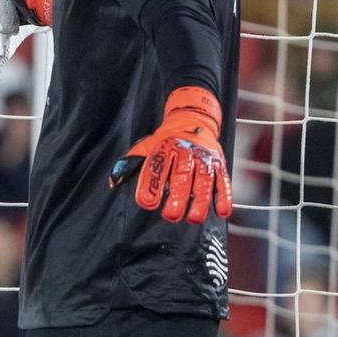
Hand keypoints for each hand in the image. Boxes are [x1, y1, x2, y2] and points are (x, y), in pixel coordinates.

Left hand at [110, 86, 232, 223]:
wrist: (194, 118)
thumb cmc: (166, 140)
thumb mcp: (147, 146)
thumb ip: (130, 163)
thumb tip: (113, 181)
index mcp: (165, 147)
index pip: (157, 167)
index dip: (151, 185)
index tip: (146, 203)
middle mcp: (185, 151)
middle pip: (181, 176)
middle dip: (176, 197)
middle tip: (171, 216)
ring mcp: (203, 157)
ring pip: (203, 180)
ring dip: (200, 200)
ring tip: (194, 218)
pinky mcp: (218, 163)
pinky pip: (223, 180)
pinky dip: (224, 195)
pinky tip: (222, 212)